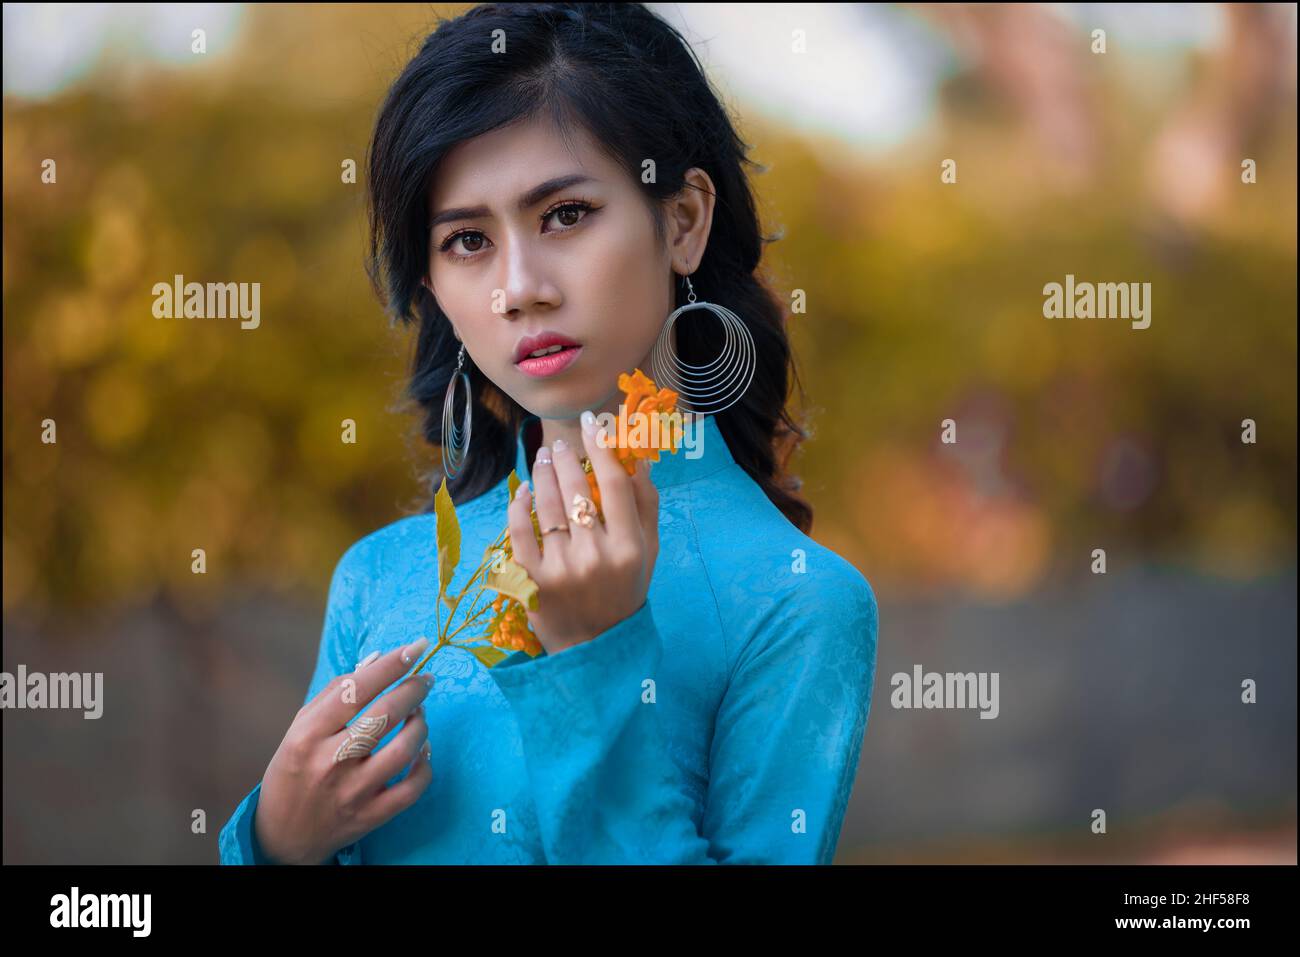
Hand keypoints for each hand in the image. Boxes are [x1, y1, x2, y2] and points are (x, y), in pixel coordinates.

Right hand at [254, 638, 434, 864]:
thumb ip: (336, 693)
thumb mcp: (300, 728)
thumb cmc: (295, 769)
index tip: (416, 647)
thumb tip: (378, 658)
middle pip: (384, 715)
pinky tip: (422, 750)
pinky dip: (425, 764)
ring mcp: (352, 792)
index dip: (390, 664)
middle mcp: (330, 762)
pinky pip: (413, 788)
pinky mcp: (370, 816)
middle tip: (425, 679)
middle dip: (414, 689)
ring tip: (420, 713)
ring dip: (421, 724)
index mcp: (307, 735)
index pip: (355, 689)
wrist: (283, 836)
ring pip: (404, 749)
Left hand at [507, 411, 659, 654]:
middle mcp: (595, 555)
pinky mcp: (531, 580)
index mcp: (629, 547)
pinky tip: (523, 491)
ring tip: (542, 458)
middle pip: (576, 489)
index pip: (613, 484)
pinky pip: (519, 531)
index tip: (591, 424)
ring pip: (545, 505)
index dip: (601, 448)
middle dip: (565, 458)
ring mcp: (560, 568)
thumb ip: (646, 506)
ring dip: (542, 473)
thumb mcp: (648, 553)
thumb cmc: (625, 592)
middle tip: (559, 445)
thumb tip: (637, 459)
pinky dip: (519, 505)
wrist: (595, 647)